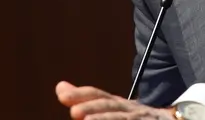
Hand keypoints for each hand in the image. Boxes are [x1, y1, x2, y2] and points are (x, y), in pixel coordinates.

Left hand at [56, 81, 175, 119]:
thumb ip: (87, 100)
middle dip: (94, 108)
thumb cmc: (140, 118)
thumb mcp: (115, 109)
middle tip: (75, 113)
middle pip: (112, 106)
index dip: (82, 95)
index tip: (62, 96)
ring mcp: (144, 119)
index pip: (100, 95)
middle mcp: (133, 110)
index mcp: (121, 104)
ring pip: (124, 119)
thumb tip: (60, 87)